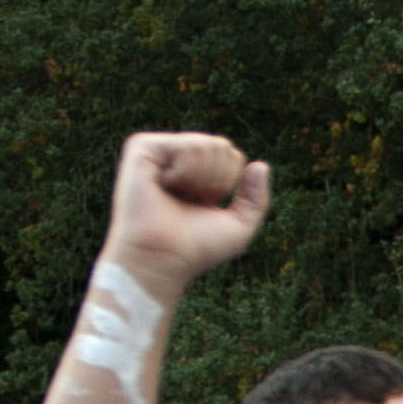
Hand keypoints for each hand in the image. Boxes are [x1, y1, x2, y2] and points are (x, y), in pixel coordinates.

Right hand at [100, 130, 271, 297]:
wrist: (162, 259)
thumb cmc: (195, 249)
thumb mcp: (239, 227)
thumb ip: (257, 199)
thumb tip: (260, 165)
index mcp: (196, 173)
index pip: (231, 156)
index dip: (227, 183)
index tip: (205, 204)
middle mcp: (177, 158)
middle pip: (221, 146)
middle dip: (217, 180)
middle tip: (192, 200)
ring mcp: (158, 151)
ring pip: (205, 144)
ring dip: (201, 178)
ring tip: (178, 195)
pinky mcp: (141, 148)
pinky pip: (183, 144)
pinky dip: (184, 170)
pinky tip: (165, 184)